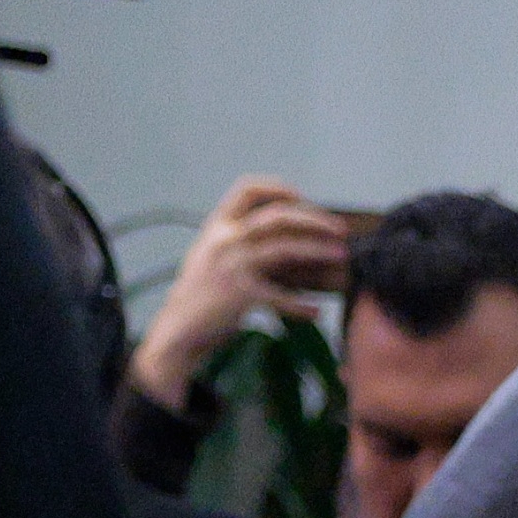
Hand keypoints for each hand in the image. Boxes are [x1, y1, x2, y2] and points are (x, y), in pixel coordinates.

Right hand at [137, 178, 353, 399]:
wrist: (178, 329)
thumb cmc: (201, 295)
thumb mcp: (213, 257)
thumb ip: (241, 242)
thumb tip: (287, 239)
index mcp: (217, 226)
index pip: (247, 190)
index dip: (277, 188)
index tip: (301, 196)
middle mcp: (224, 240)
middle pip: (277, 216)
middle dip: (313, 219)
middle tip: (338, 229)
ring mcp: (232, 265)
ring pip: (285, 248)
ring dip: (317, 250)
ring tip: (340, 255)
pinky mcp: (239, 294)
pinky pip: (281, 296)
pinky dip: (301, 305)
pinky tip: (315, 311)